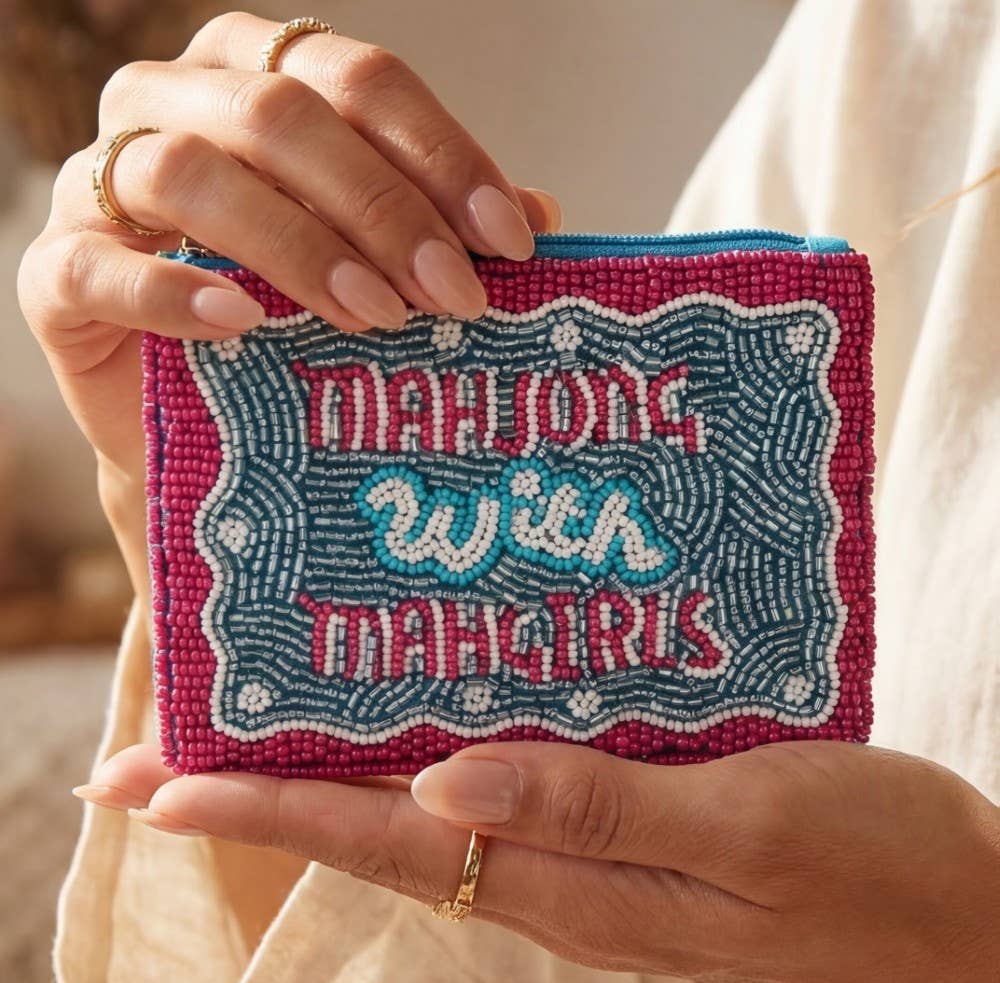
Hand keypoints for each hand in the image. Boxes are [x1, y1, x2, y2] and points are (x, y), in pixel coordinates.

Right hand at [17, 11, 559, 586]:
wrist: (211, 415)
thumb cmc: (303, 322)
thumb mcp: (383, 263)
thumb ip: (444, 228)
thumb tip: (540, 215)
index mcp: (262, 75)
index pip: (357, 77)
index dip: (440, 153)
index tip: (509, 241)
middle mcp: (176, 104)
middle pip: (279, 113)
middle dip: (381, 208)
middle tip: (450, 297)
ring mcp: (99, 184)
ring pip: (188, 173)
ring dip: (296, 245)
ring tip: (372, 316)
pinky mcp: (57, 272)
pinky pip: (96, 266)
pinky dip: (172, 292)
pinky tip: (243, 324)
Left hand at [74, 740, 998, 982]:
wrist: (955, 914)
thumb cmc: (871, 866)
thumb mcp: (745, 827)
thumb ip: (596, 812)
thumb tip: (443, 783)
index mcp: (571, 879)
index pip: (389, 839)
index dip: (270, 809)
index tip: (160, 784)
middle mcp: (553, 871)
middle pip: (380, 829)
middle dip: (263, 795)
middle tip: (161, 756)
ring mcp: (584, 854)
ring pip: (426, 810)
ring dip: (333, 772)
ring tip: (256, 724)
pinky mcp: (620, 826)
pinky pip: (495, 790)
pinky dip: (429, 754)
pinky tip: (416, 713)